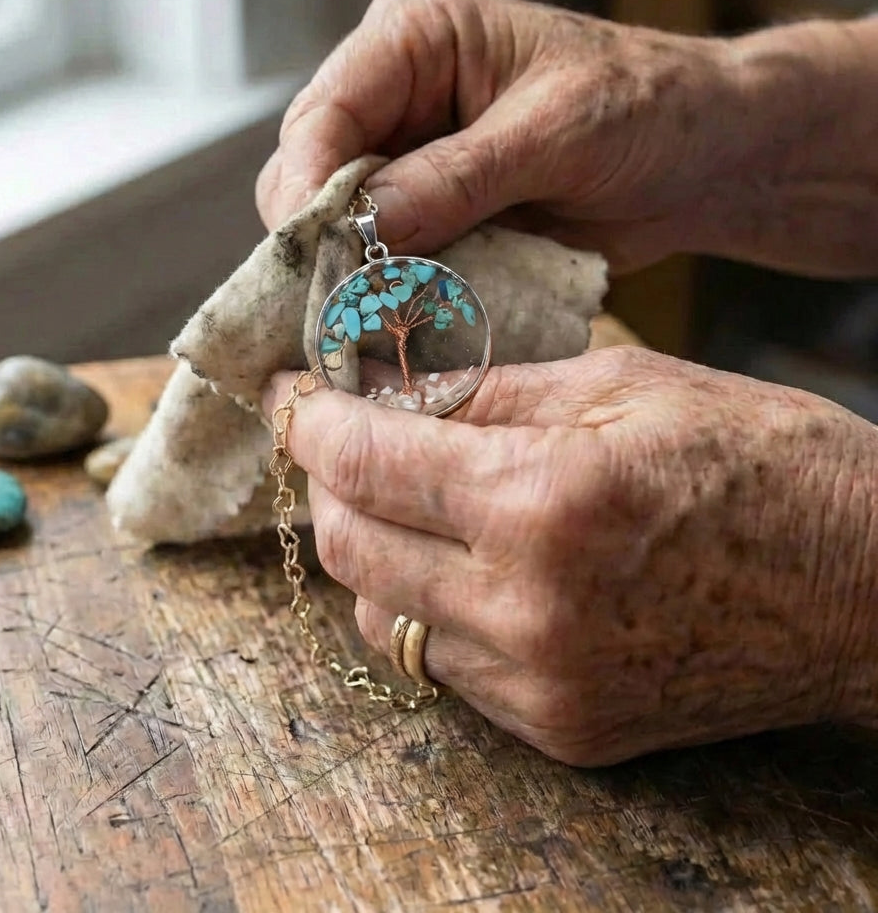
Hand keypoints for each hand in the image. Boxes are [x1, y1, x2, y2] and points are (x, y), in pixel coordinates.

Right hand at [257, 0, 877, 275]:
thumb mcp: (554, 132)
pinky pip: (383, 260)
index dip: (307, 186)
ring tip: (369, 321)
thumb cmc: (643, 108)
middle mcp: (395, 97)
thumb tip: (364, 228)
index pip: (324, 112)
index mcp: (415, 38)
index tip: (312, 254)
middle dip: (321, 240)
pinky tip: (398, 321)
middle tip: (339, 305)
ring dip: (352, 275)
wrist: (695, 159)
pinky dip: (388, 294)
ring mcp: (406, 162)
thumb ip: (457, 178)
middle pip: (311, 173)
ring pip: (337, 226)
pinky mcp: (427, 216)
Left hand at [265, 347, 877, 764]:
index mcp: (544, 502)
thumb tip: (386, 387)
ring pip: (381, 615)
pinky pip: (440, 666)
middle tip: (338, 435)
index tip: (292, 392)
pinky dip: (421, 605)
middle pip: (349, 547)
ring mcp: (540, 684)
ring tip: (396, 495)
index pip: (364, 461)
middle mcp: (526, 608)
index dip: (309, 419)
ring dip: (367, 548)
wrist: (867, 589)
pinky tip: (452, 560)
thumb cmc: (763, 462)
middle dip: (325, 481)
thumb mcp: (621, 385)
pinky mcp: (560, 728)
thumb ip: (487, 393)